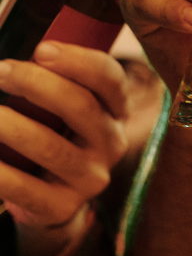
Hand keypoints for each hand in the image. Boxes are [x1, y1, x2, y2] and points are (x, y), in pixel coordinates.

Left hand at [0, 42, 127, 255]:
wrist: (52, 198)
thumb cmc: (53, 133)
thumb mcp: (66, 106)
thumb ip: (55, 79)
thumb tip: (10, 62)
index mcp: (116, 109)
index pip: (110, 78)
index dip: (78, 61)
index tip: (40, 48)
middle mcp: (112, 142)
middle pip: (81, 106)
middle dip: (37, 84)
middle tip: (0, 71)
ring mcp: (91, 177)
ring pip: (51, 146)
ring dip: (11, 125)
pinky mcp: (63, 206)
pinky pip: (26, 188)